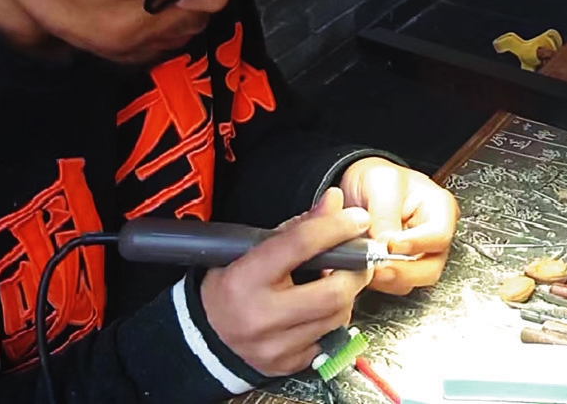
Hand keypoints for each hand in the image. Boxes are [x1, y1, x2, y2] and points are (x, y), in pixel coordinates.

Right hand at [200, 187, 372, 375]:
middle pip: (332, 292)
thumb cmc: (232, 286)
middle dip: (355, 271)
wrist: (206, 338)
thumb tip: (335, 202)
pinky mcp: (289, 364)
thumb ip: (297, 227)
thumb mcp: (251, 250)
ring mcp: (276, 346)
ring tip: (339, 280)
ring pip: (338, 316)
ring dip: (348, 294)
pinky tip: (324, 307)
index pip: (300, 245)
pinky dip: (335, 318)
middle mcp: (260, 317)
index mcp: (245, 279)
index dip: (335, 227)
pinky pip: (331, 337)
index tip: (358, 218)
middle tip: (360, 258)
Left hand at [339, 157, 459, 294]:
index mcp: (439, 208)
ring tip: (364, 267)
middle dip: (402, 271)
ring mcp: (418, 255)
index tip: (390, 245)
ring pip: (412, 282)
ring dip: (386, 279)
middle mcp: (433, 236)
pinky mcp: (400, 269)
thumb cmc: (375, 179)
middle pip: (431, 268)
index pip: (439, 236)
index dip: (416, 244)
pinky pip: (392, 285)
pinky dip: (376, 282)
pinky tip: (361, 270)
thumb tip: (384, 246)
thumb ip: (384, 212)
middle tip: (376, 267)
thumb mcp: (380, 182)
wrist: (357, 188)